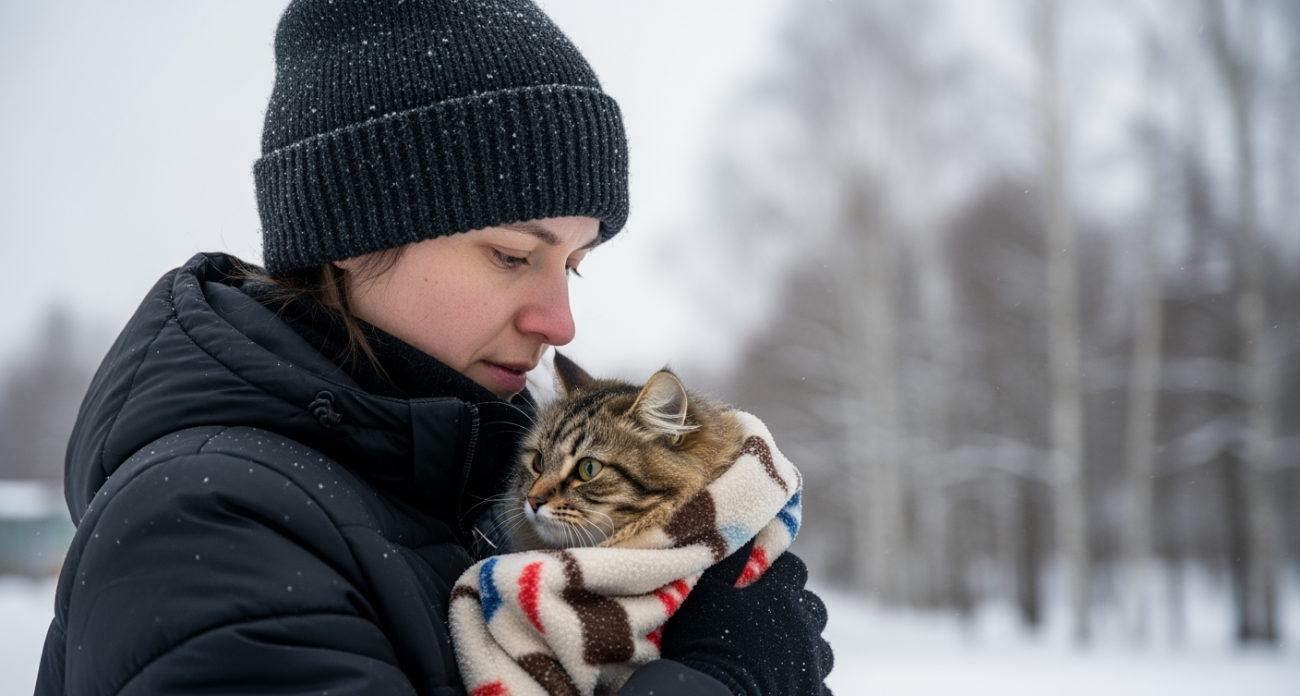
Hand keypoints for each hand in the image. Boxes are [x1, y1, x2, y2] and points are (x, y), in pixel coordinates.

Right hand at [660, 540, 833, 694]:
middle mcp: (806, 625)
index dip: (776, 573)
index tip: (758, 582)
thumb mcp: (706, 592)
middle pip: (813, 608)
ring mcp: (813, 662)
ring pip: (821, 648)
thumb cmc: (704, 641)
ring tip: (779, 657)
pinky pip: (821, 685)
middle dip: (796, 610)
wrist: (713, 693)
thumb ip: (726, 561)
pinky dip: (807, 682)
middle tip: (768, 622)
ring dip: (805, 647)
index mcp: (783, 595)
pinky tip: (787, 683)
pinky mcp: (814, 692)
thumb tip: (738, 529)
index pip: (793, 568)